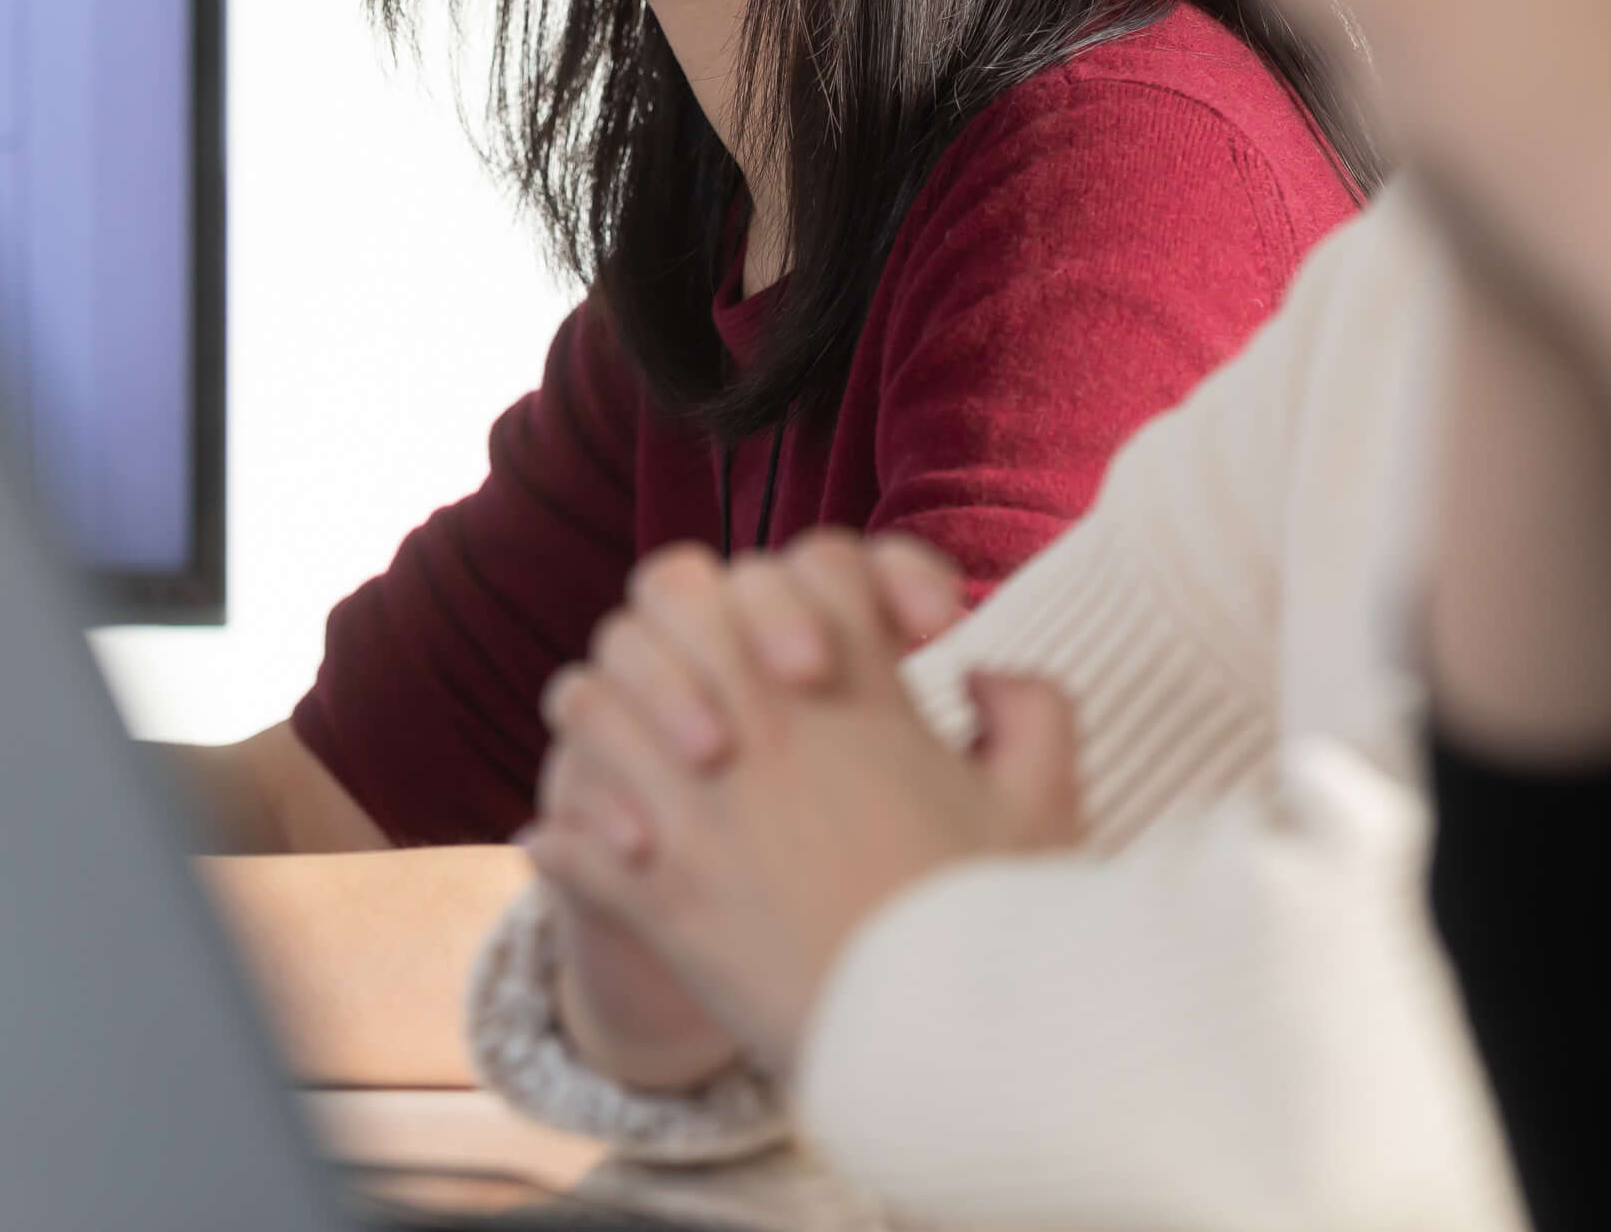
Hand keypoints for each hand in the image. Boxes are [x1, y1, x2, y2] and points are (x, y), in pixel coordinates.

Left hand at [522, 531, 1078, 1072]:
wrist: (933, 1048)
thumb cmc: (993, 923)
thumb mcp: (1044, 805)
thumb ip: (1032, 711)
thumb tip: (985, 676)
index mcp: (860, 697)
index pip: (821, 562)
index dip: (840, 582)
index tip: (862, 645)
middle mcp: (762, 731)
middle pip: (680, 596)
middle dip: (696, 616)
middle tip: (733, 674)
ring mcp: (695, 810)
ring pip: (592, 701)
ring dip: (612, 713)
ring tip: (641, 746)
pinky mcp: (655, 898)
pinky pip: (566, 844)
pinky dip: (570, 844)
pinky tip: (595, 848)